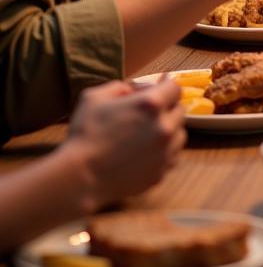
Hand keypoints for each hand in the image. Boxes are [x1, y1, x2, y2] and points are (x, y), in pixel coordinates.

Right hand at [67, 79, 185, 207]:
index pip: (174, 88)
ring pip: (180, 134)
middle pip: (179, 110)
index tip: (156, 91)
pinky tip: (145, 153)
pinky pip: (172, 157)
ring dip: (168, 131)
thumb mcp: (95, 97)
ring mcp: (165, 151)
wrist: (78, 179)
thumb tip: (136, 88)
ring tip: (147, 135)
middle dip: (166, 109)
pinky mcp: (161, 172)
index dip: (165, 87)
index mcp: (152, 104)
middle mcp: (165, 126)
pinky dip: (163, 153)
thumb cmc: (84, 135)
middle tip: (147, 115)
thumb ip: (120, 87)